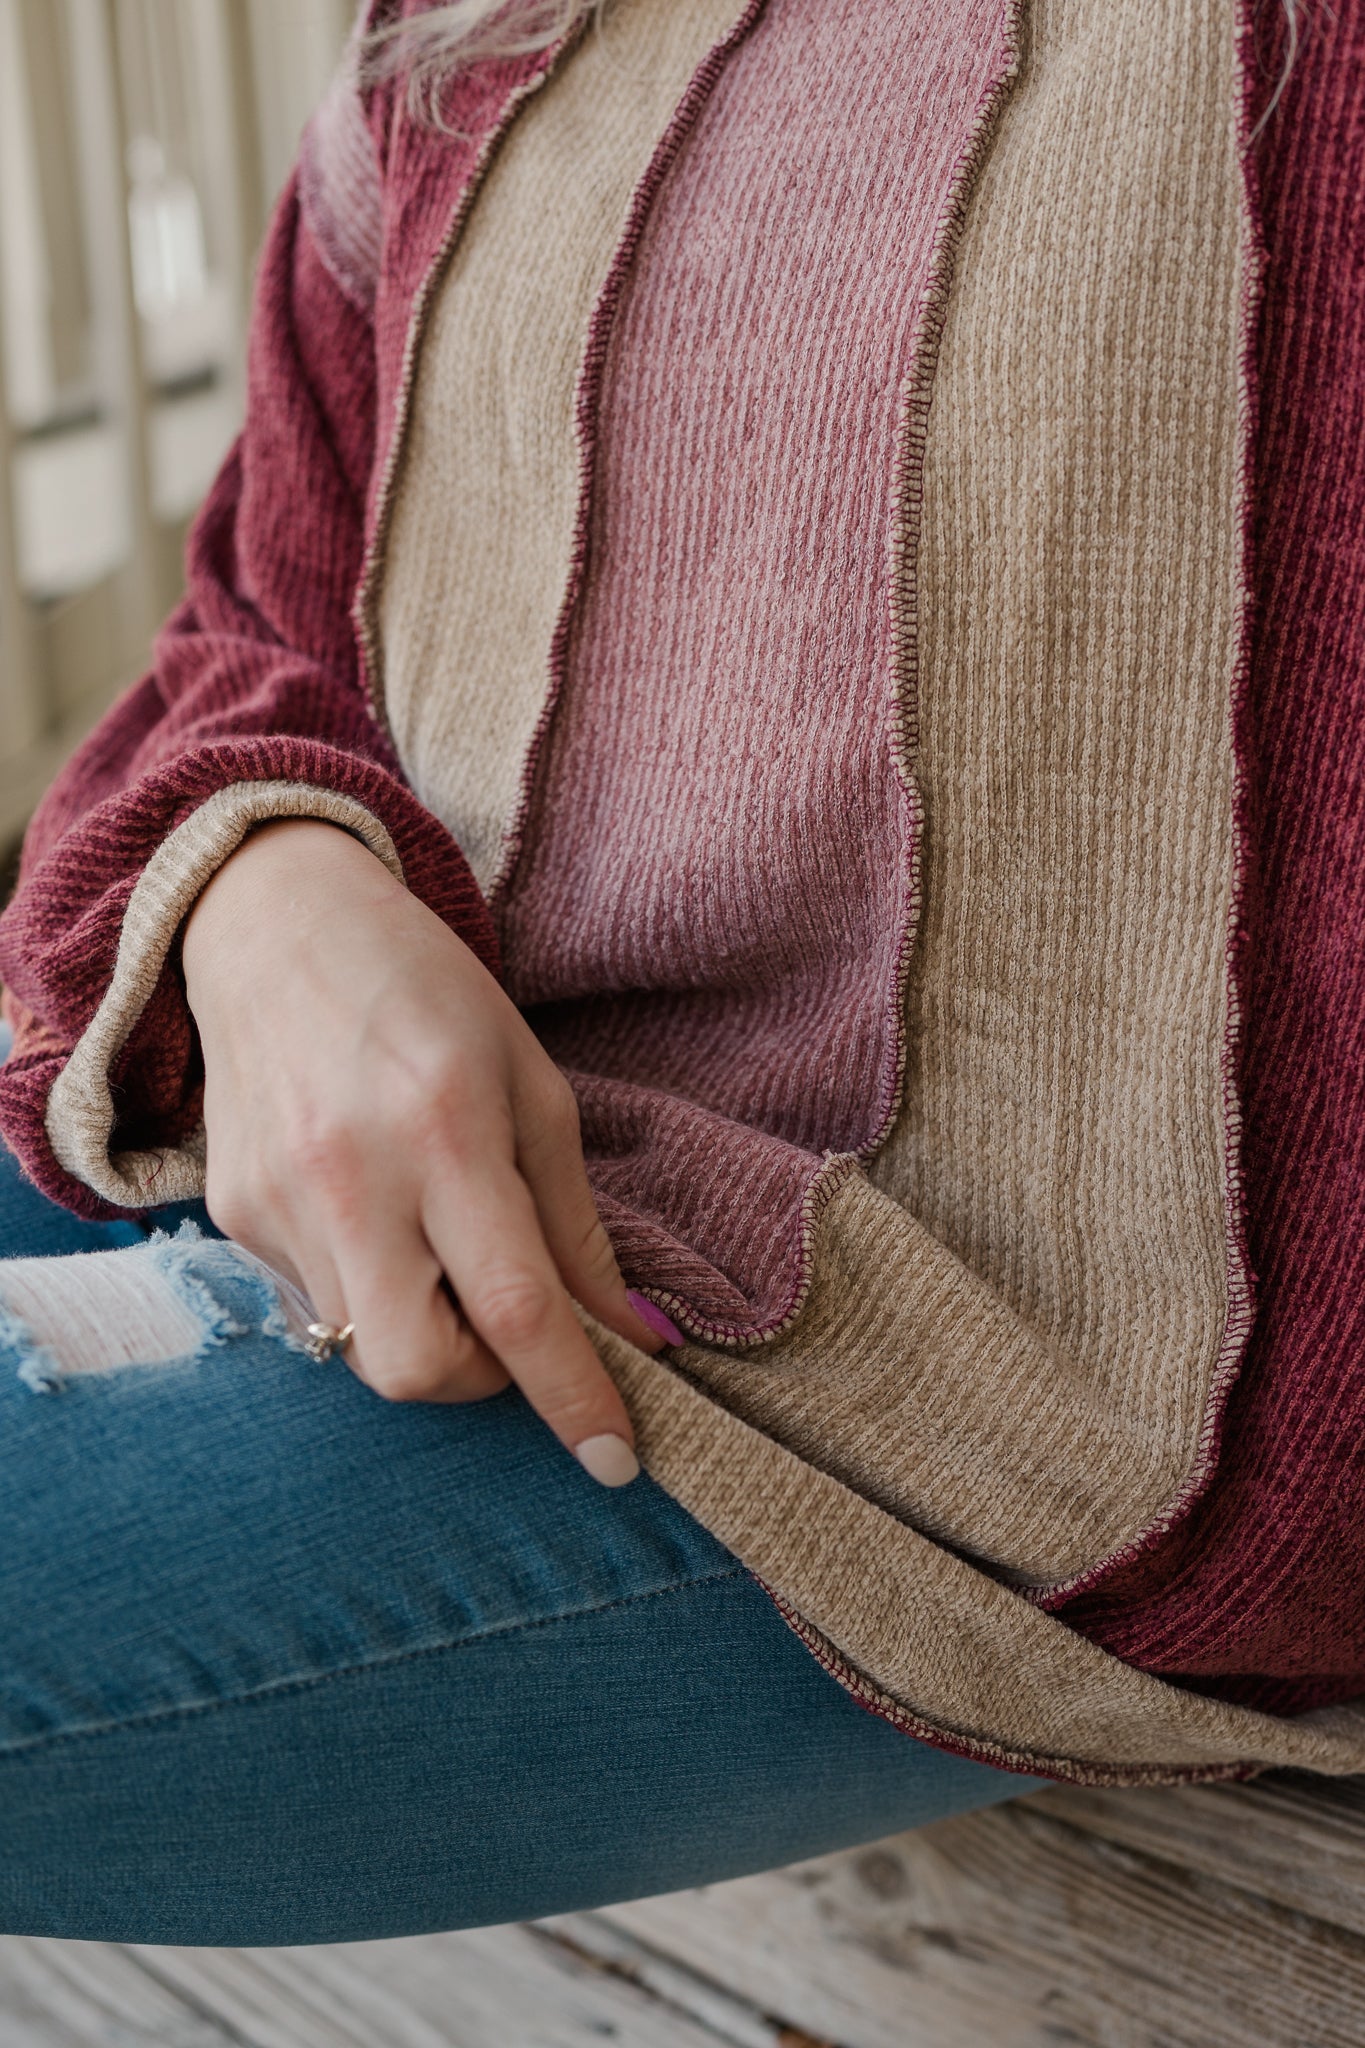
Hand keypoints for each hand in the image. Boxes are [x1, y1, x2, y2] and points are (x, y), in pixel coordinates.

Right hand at [181, 818, 673, 1483]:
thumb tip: (630, 1337)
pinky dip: (366, 1288)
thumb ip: (574, 1225)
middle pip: (419, 1369)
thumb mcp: (532, 1085)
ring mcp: (276, 1202)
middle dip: (481, 1381)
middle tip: (507, 1320)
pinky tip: (370, 1206)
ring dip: (423, 1327)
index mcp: (446, 1129)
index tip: (618, 1458)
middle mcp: (350, 1175)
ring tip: (431, 1234)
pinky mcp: (230, 1215)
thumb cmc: (428, 995)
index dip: (575, 1396)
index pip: (517, 1305)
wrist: (274, 924)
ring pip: (362, 1349)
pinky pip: (315, 1303)